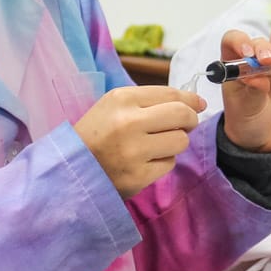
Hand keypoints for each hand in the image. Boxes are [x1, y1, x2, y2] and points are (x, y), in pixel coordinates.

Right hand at [74, 86, 205, 198]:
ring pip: (180, 141)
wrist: (72, 169)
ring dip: (173, 143)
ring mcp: (134, 152)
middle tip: (182, 126)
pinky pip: (169, 164)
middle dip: (189, 121)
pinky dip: (161, 162)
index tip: (197, 105)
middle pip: (183, 116)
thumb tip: (198, 103)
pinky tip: (144, 161)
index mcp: (122, 99)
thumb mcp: (115, 106)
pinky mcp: (138, 176)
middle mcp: (129, 122)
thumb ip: (154, 100)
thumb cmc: (97, 133)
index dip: (190, 100)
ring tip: (155, 145)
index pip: (172, 94)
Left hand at [218, 26, 270, 152]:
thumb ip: (252, 91)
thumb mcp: (245, 108)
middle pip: (259, 40)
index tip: (247, 53)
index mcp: (235, 63)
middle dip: (263, 47)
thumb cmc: (247, 118)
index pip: (233, 41)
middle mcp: (256, 56)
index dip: (239, 42)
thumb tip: (258, 78)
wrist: (266, 136)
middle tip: (267, 60)